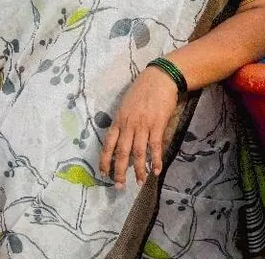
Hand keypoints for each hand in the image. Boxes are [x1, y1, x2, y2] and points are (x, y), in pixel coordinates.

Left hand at [100, 67, 178, 187]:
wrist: (160, 78)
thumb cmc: (142, 89)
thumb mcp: (126, 104)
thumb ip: (122, 120)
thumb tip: (120, 136)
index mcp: (118, 120)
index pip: (108, 144)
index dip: (105, 160)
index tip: (104, 173)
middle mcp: (128, 125)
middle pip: (122, 153)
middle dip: (120, 171)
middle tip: (119, 186)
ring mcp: (143, 126)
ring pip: (138, 153)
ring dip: (139, 170)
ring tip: (139, 182)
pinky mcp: (158, 126)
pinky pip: (155, 147)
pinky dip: (156, 160)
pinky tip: (157, 170)